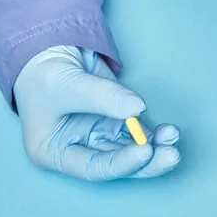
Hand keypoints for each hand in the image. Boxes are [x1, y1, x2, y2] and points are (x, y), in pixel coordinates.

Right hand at [13, 45, 180, 180]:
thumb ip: (101, 97)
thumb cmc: (43, 72)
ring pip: (131, 150)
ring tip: (172, 136)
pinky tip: (169, 131)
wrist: (47, 49)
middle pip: (117, 164)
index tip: (145, 150)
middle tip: (170, 155)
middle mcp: (79, 150)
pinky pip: (138, 133)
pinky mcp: (115, 122)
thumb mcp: (67, 83)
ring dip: (155, 147)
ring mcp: (99, 136)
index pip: (93, 168)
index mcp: (55, 153)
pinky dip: (155, 134)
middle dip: (146, 161)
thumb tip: (138, 108)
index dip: (122, 164)